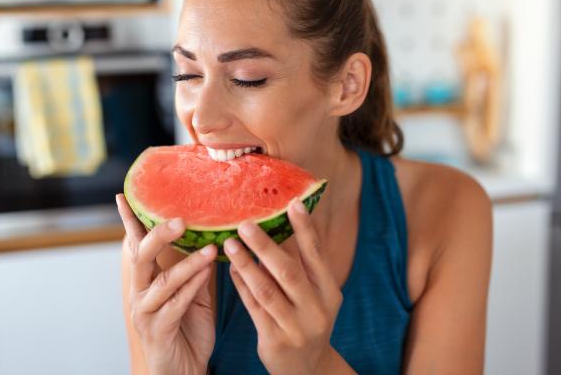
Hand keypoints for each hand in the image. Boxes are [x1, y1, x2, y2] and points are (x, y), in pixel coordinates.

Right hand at [116, 194, 216, 374]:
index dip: (130, 221)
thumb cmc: (187, 330)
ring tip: (209, 249)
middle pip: (141, 257)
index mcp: (145, 280)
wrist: (183, 371)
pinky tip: (206, 274)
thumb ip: (195, 268)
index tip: (124, 196)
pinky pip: (175, 305)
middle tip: (181, 220)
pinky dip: (191, 288)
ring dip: (188, 264)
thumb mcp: (193, 293)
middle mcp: (140, 293)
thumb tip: (209, 238)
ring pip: (162, 282)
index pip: (136, 244)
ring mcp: (145, 312)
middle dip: (158, 236)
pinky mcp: (158, 330)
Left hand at [223, 197, 343, 374]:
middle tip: (245, 224)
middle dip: (265, 246)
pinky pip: (254, 308)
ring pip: (267, 291)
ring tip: (230, 244)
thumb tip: (279, 225)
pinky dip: (241, 287)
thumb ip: (302, 267)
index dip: (305, 229)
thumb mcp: (315, 296)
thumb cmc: (307, 320)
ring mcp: (296, 327)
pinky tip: (231, 270)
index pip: (317, 255)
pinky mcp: (275, 341)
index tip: (293, 203)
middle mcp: (317, 309)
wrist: (308, 370)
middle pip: (289, 271)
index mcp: (330, 292)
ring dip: (246, 265)